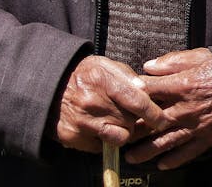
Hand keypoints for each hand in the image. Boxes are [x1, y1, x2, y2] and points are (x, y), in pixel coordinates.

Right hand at [49, 55, 171, 152]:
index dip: (154, 113)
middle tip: (128, 112)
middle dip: (135, 119)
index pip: (137, 101)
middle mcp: (92, 102)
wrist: (49, 87)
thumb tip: (144, 88)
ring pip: (119, 138)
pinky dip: (104, 140)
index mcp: (102, 80)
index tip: (163, 120)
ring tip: (114, 120)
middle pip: (131, 121)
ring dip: (122, 131)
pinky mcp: (73, 138)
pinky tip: (97, 126)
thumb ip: (126, 74)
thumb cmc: (82, 74)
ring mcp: (82, 122)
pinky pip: (101, 147)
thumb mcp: (103, 64)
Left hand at [125, 48, 211, 169]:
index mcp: (181, 85)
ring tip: (131, 157)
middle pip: (152, 122)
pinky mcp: (207, 138)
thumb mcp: (196, 55)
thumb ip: (170, 61)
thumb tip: (147, 67)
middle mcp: (185, 109)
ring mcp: (195, 126)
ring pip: (166, 142)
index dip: (133, 94)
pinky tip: (161, 165)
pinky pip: (187, 153)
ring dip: (147, 151)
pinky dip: (173, 160)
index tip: (120, 97)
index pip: (149, 91)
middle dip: (134, 129)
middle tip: (117, 135)